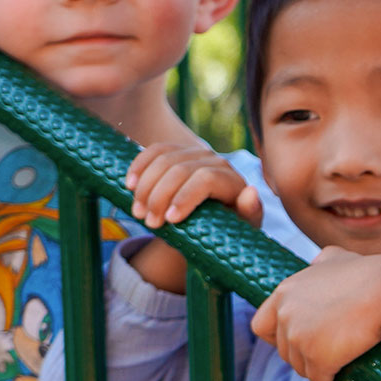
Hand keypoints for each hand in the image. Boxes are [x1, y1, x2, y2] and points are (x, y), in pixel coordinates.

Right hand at [124, 141, 260, 229]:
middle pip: (180, 169)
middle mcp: (214, 160)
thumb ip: (250, 213)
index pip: (206, 179)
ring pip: (164, 160)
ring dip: (146, 186)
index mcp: (232, 179)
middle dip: (160, 196)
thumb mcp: (241, 228)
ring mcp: (193, 153)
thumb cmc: (228, 229)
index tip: (170, 221)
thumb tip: (251, 193)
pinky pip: (154, 151)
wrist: (210, 222)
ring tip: (138, 212)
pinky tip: (129, 184)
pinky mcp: (176, 151)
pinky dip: (139, 166)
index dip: (185, 197)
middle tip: (149, 223)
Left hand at [251, 247, 380, 380]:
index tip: (298, 340)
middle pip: (285, 352)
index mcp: (285, 292)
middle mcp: (286, 315)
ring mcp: (300, 338)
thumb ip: (319, 264)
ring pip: (302, 368)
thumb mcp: (336, 258)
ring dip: (318, 371)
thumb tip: (316, 264)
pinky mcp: (318, 358)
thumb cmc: (368, 273)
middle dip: (303, 356)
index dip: (279, 337)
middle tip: (326, 356)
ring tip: (336, 368)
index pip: (261, 326)